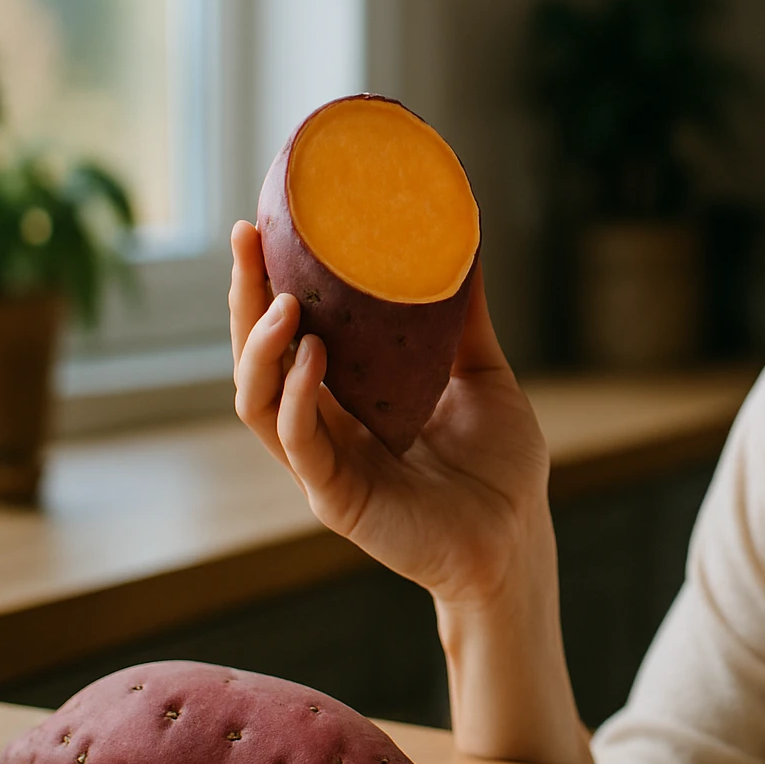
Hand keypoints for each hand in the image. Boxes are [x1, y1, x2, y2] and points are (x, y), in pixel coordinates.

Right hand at [229, 220, 551, 607]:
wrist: (519, 537)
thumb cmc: (502, 465)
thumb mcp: (483, 376)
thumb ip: (465, 322)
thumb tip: (467, 245)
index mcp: (352, 395)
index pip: (292, 332)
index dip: (270, 283)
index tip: (264, 227)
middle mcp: (326, 424)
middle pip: (258, 357)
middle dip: (245, 299)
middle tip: (247, 241)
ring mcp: (325, 462)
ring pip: (258, 399)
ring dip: (261, 347)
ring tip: (283, 301)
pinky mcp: (336, 497)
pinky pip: (299, 443)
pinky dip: (297, 397)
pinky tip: (313, 357)